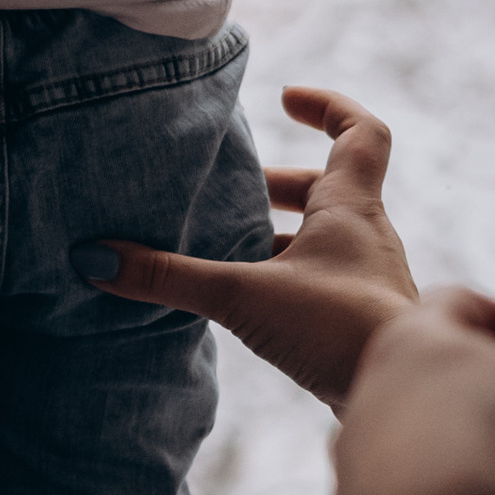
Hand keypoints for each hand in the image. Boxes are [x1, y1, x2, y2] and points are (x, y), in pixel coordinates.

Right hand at [72, 85, 421, 411]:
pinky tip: (241, 300)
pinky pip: (315, 280)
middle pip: (326, 188)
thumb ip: (169, 277)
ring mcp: (364, 280)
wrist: (399, 397)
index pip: (359, 132)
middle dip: (274, 183)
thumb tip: (95, 258)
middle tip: (227, 185)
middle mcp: (365, 236)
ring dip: (274, 234)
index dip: (328, 106)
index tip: (285, 97)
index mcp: (350, 208)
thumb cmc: (337, 327)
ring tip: (220, 243)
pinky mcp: (356, 321)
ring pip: (319, 238)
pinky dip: (279, 276)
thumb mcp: (243, 295)